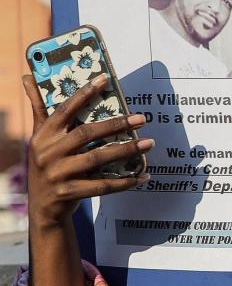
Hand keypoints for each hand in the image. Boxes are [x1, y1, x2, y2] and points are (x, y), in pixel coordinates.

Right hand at [23, 74, 150, 226]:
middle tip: (142, 118)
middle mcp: (47, 153)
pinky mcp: (69, 192)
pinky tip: (143, 175)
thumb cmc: (47, 165)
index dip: (83, 93)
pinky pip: (103, 185)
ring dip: (126, 150)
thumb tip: (27, 77)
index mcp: (43, 136)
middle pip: (86, 133)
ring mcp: (57, 174)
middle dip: (116, 124)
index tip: (104, 79)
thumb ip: (39, 110)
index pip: (64, 110)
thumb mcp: (40, 139)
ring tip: (149, 142)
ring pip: (98, 158)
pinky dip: (125, 181)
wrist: (43, 208)